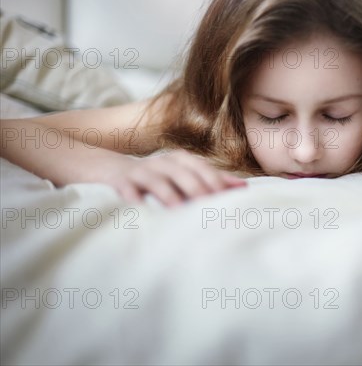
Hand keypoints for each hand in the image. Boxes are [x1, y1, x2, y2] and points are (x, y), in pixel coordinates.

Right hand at [99, 149, 246, 206]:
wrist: (107, 168)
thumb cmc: (154, 177)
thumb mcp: (182, 174)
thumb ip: (211, 180)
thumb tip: (244, 187)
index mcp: (181, 160)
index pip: (203, 170)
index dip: (216, 183)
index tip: (229, 200)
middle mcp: (163, 163)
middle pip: (184, 174)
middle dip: (198, 190)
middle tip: (209, 208)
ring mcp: (141, 171)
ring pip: (158, 181)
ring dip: (169, 195)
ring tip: (179, 210)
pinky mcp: (120, 181)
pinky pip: (127, 188)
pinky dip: (133, 197)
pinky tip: (140, 208)